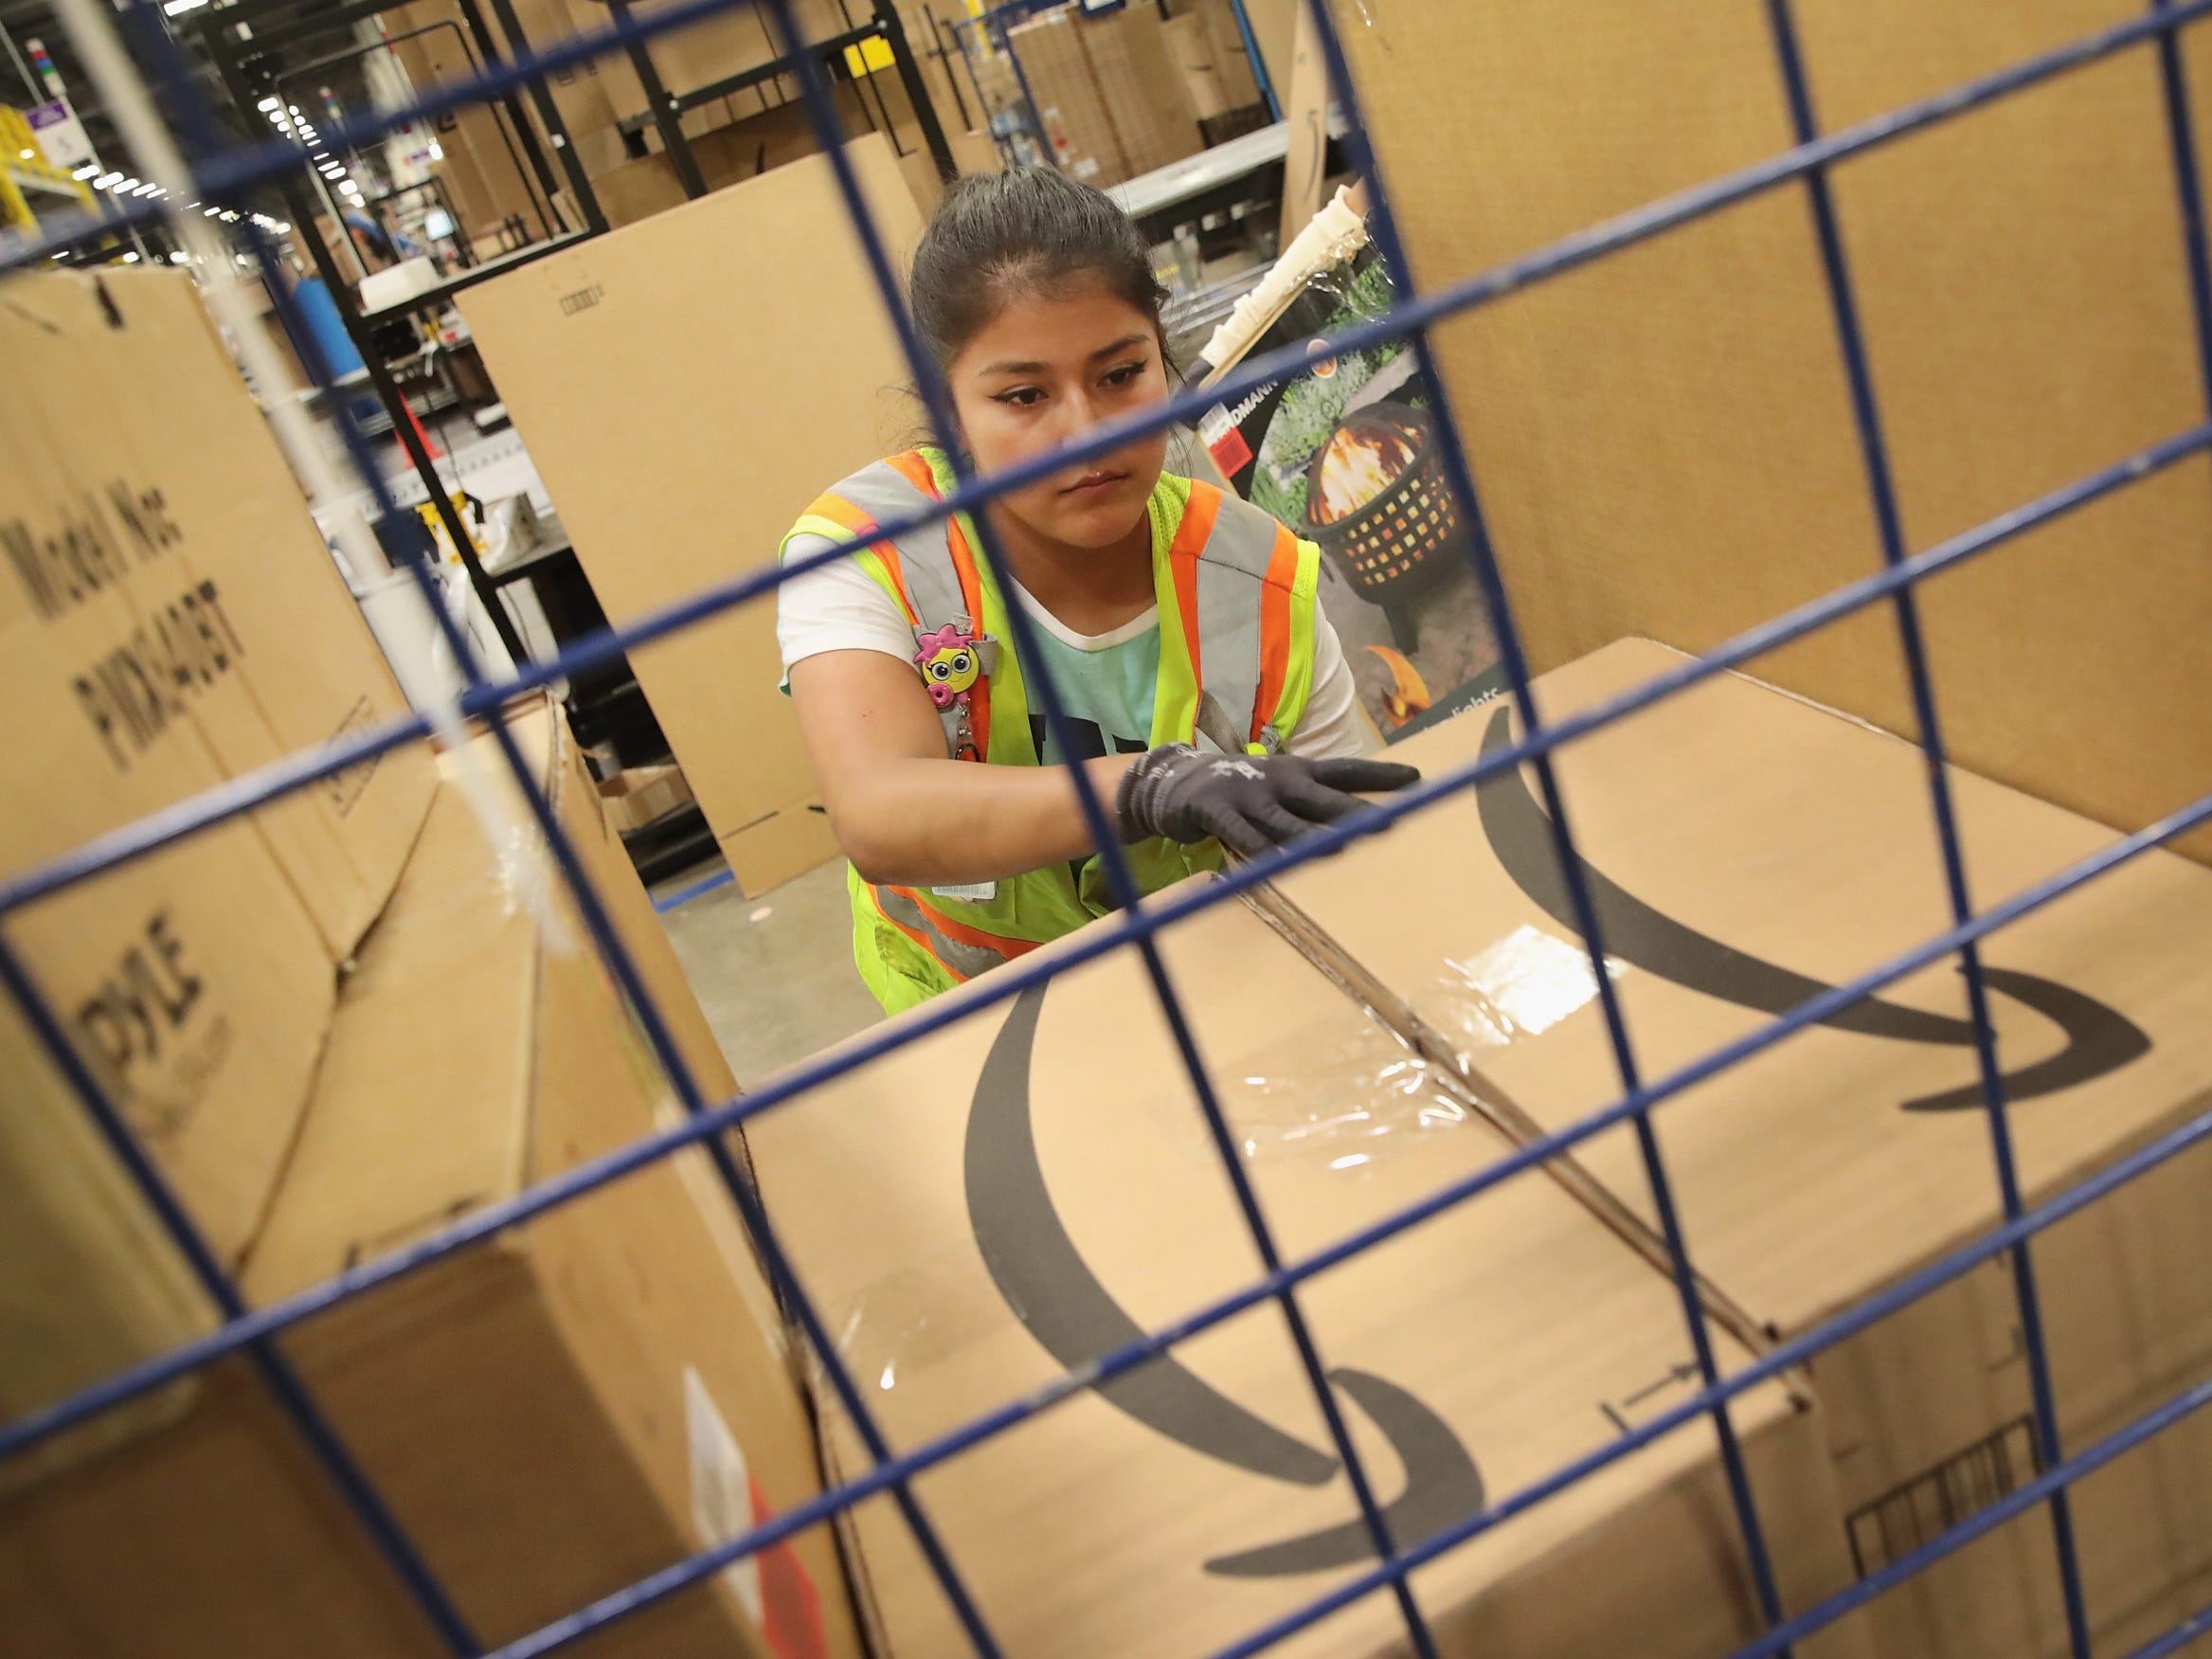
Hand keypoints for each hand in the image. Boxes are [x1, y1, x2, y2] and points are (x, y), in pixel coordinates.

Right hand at [1115, 745, 1421, 858]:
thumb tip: (1354, 824)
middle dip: (1355, 812)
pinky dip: (1258, 854)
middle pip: (1322, 798)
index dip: (1379, 773)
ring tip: (1339, 850)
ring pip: (1285, 821)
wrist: (1173, 781)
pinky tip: (1275, 868)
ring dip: (1311, 837)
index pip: (1344, 770)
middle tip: (1389, 825)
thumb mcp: (1276, 785)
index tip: (1415, 778)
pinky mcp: (1216, 811)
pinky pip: (1242, 838)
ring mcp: (1246, 794)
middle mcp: (1277, 779)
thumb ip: (1309, 801)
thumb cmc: (1238, 788)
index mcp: (1296, 770)